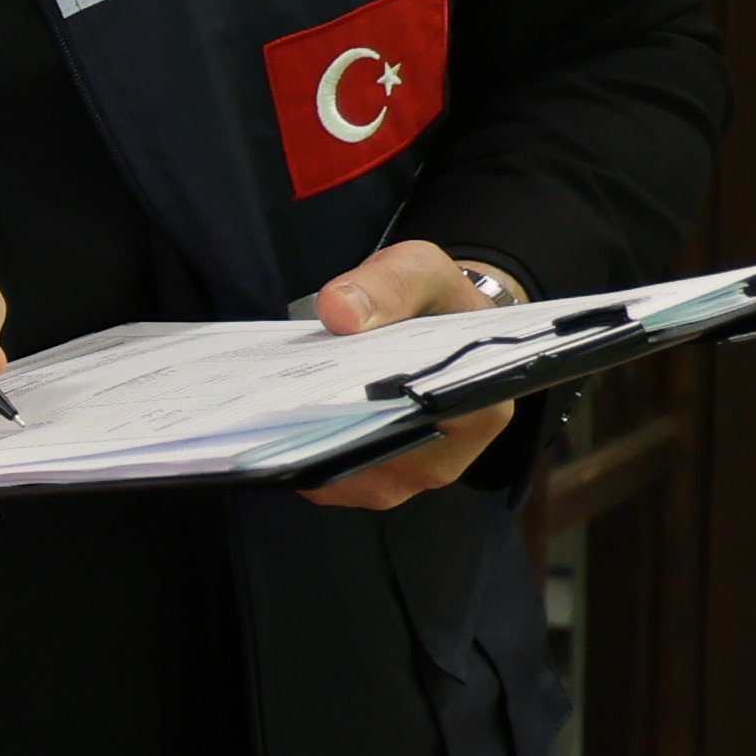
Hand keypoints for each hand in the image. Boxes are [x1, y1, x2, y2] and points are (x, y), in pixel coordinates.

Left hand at [297, 238, 524, 511]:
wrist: (436, 323)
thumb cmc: (438, 301)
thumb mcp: (422, 272)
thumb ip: (389, 286)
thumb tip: (340, 311)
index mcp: (480, 412)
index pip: (416, 424)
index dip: (364, 409)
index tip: (320, 390)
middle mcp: (445, 460)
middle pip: (373, 456)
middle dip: (326, 426)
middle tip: (279, 397)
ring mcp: (406, 480)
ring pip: (345, 473)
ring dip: (308, 443)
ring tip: (275, 405)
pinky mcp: (374, 483)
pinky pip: (330, 477)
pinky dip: (303, 450)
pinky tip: (280, 418)